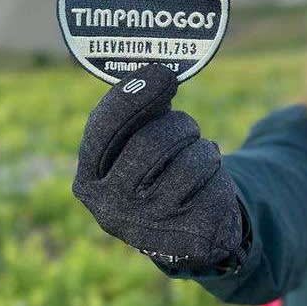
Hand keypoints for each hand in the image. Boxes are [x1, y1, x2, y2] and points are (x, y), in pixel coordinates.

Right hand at [72, 64, 246, 271]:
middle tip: (186, 124)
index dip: (134, 95)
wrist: (187, 232)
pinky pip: (212, 181)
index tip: (162, 72)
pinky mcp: (188, 234)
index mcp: (89, 179)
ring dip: (201, 147)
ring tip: (200, 154)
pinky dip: (217, 170)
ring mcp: (149, 224)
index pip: (104, 129)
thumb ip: (139, 113)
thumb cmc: (157, 174)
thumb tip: (160, 71)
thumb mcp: (137, 145)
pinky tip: (210, 180)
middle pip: (151, 142)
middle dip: (178, 124)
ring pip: (189, 161)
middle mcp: (111, 206)